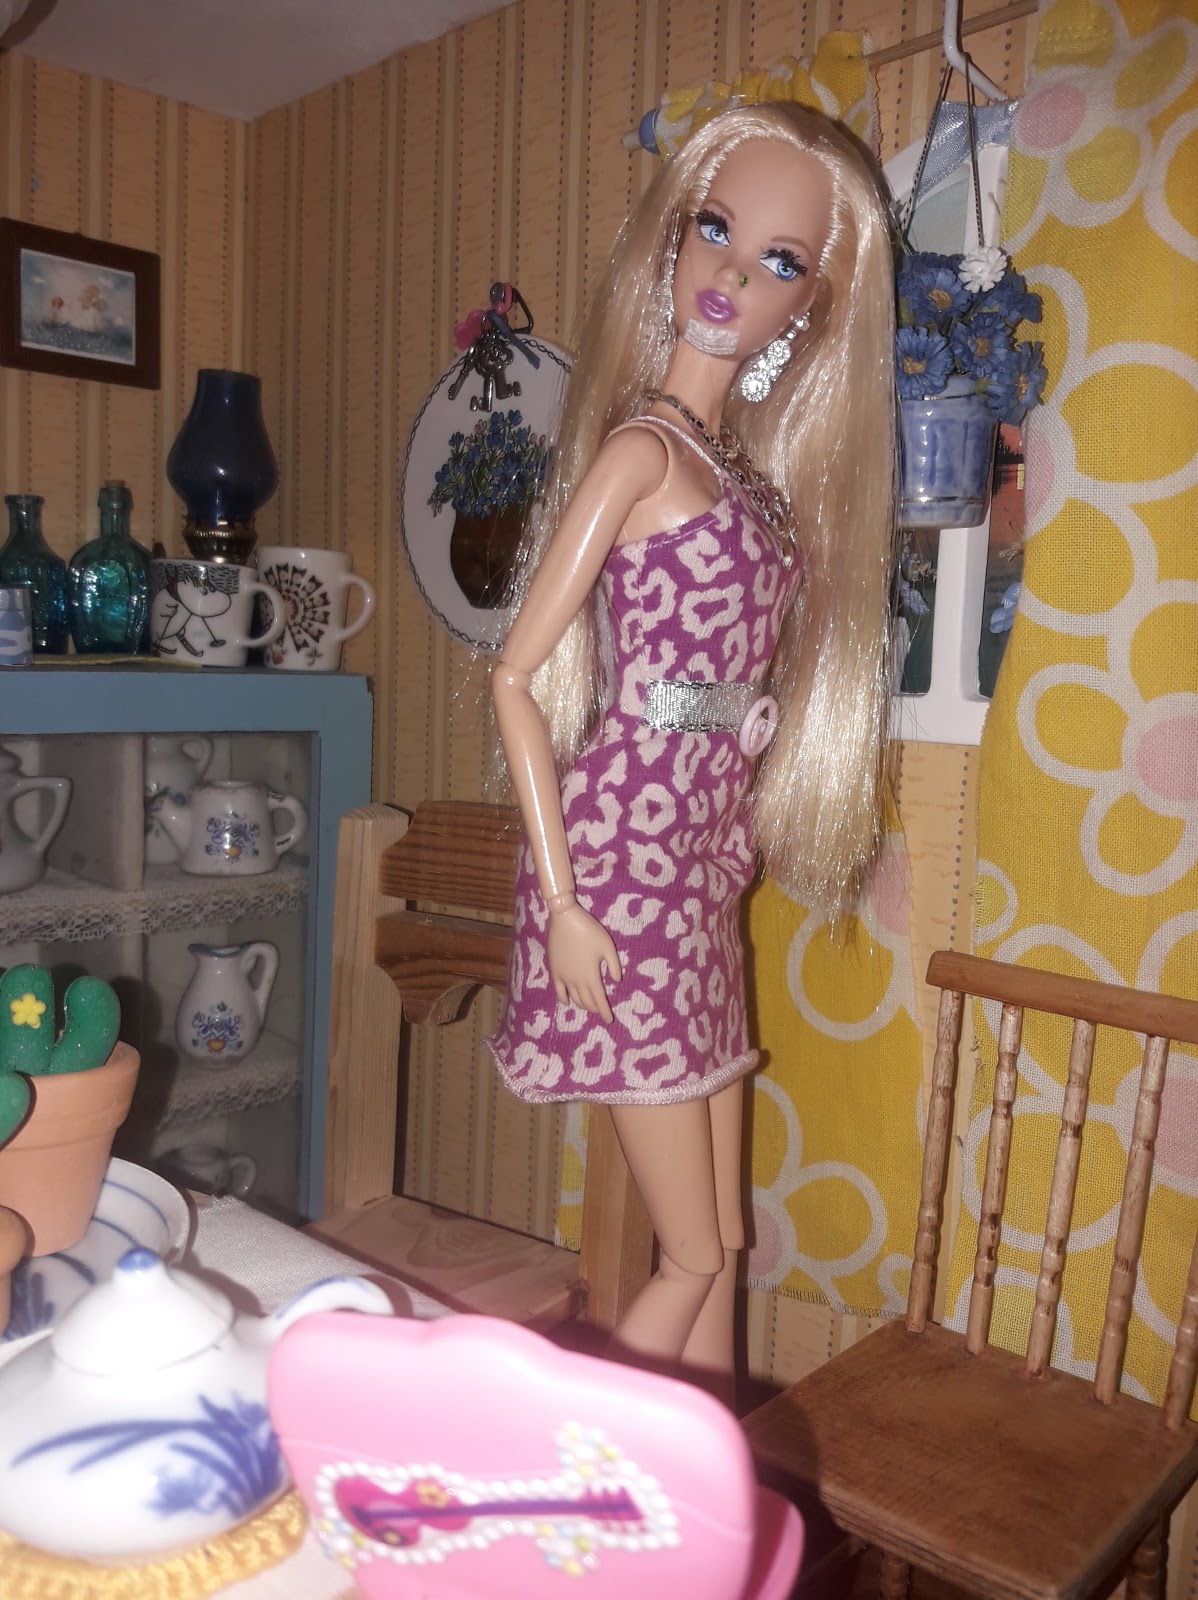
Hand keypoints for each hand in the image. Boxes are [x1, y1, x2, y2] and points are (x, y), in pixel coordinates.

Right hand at [547, 901, 622, 1022]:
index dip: (605, 1011)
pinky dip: (564, 998)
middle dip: (595, 1008)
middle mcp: (577, 980)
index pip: (599, 1000)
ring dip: (582, 1004)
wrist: (565, 920)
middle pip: (586, 1001)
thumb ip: (613, 965)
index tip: (609, 1020)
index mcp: (591, 975)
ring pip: (573, 998)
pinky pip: (559, 990)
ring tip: (588, 1006)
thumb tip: (616, 980)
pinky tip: (567, 1001)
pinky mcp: (554, 971)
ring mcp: (564, 977)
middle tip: (601, 1010)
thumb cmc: (589, 931)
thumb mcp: (608, 946)